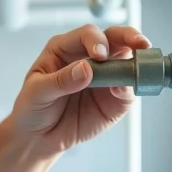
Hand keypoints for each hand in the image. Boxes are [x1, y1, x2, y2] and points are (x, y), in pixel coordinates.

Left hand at [9, 24, 150, 157]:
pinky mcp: (112, 100)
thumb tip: (86, 69)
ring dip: (136, 62)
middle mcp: (88, 58)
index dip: (96, 40)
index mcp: (66, 49)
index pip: (87, 34)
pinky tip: (123, 89)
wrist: (38, 137)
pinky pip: (127, 91)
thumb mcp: (37, 92)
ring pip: (127, 62)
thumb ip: (60, 80)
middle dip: (129, 37)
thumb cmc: (32, 108)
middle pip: (114, 39)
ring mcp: (104, 78)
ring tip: (138, 68)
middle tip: (138, 43)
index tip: (99, 55)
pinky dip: (130, 88)